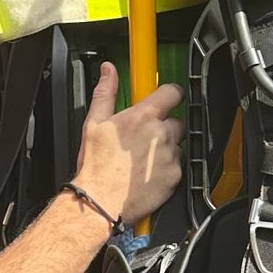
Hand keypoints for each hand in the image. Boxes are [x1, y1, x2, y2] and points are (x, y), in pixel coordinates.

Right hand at [73, 62, 182, 227]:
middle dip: (165, 127)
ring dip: (166, 148)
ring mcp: (169, 155)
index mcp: (142, 117)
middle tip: (146, 139)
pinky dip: (167, 169)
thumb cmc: (96, 166)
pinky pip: (178, 166)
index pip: (172, 92)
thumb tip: (108, 70)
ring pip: (178, 145)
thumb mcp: (94, 123)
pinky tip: (149, 174)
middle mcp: (160, 134)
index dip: (171, 94)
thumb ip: (105, 92)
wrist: (100, 201)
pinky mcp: (175, 176)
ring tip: (145, 160)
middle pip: (177, 121)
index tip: (168, 98)